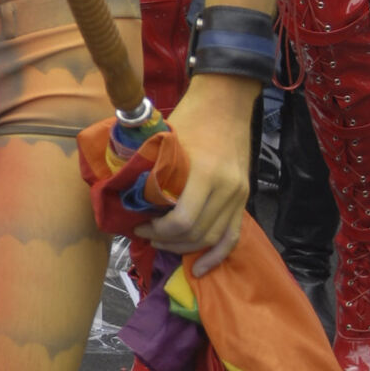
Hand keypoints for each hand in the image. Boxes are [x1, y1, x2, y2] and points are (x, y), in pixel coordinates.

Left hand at [139, 74, 255, 277]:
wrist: (227, 102)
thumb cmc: (191, 117)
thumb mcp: (165, 141)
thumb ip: (152, 171)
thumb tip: (125, 198)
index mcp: (205, 173)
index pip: (182, 221)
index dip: (157, 231)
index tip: (138, 225)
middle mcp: (227, 188)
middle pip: (196, 234)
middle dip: (167, 241)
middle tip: (146, 234)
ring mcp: (239, 195)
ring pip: (212, 238)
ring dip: (185, 247)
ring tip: (163, 243)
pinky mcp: (244, 199)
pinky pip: (233, 236)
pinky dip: (216, 255)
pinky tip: (200, 269)